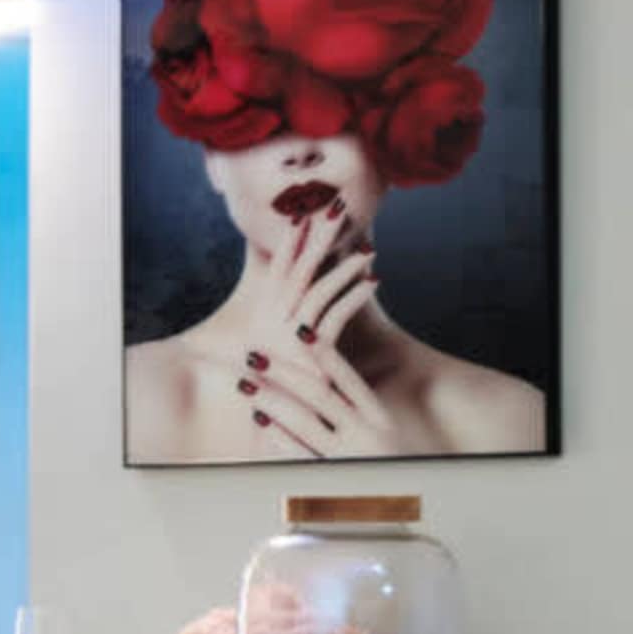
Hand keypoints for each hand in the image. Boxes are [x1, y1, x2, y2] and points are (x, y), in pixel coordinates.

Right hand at [234, 211, 400, 456]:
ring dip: (342, 267)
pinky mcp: (308, 354)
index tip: (302, 217)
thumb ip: (289, 325)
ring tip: (367, 251)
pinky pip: (334, 316)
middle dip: (315, 238)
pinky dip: (354, 296)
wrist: (275, 426)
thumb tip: (301, 302)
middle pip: (295, 271)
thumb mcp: (280, 351)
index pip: (275, 271)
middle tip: (335, 207)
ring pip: (316, 290)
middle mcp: (268, 324)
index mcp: (261, 319)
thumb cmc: (279, 390)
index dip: (289, 243)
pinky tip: (373, 282)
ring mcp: (286, 338)